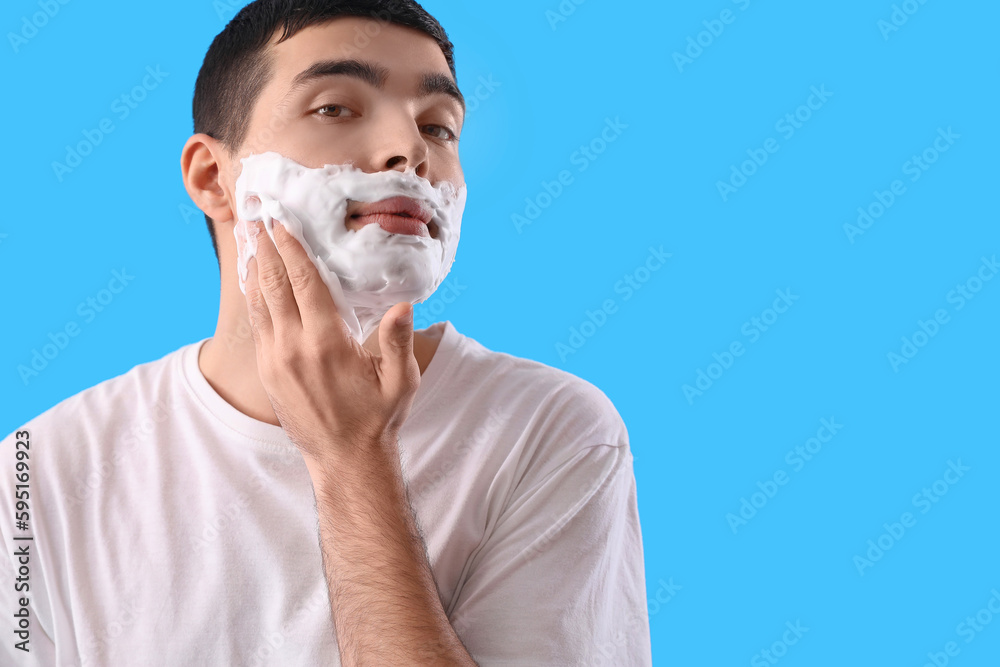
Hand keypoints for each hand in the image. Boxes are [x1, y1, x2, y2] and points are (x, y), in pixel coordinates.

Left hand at [242, 219, 419, 463]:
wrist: (344, 460)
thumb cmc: (378, 417)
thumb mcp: (400, 381)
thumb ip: (398, 340)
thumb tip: (403, 304)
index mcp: (327, 343)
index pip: (303, 283)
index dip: (292, 249)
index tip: (283, 222)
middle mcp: (293, 348)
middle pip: (273, 284)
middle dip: (266, 248)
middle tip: (258, 216)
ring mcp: (275, 361)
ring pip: (258, 302)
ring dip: (254, 267)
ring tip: (249, 237)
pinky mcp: (267, 372)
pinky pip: (256, 324)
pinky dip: (254, 296)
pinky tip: (254, 280)